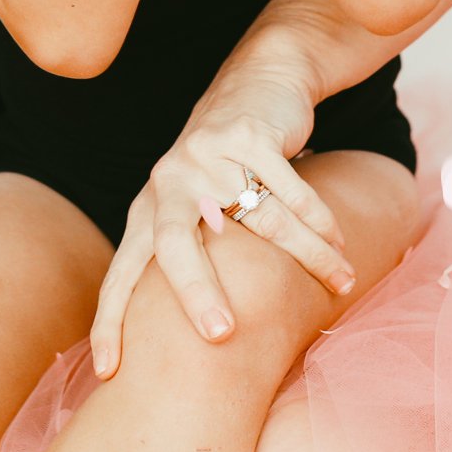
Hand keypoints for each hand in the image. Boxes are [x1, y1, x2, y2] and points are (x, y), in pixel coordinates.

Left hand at [86, 67, 356, 380]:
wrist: (257, 81)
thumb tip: (197, 350)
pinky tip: (339, 243)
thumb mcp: (194, 207)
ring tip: (341, 283)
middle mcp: (169, 180)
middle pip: (171, 241)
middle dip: (193, 290)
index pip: (123, 270)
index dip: (111, 319)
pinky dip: (318, 218)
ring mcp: (207, 154)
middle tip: (219, 336)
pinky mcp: (248, 134)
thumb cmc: (224, 168)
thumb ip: (189, 260)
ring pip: (258, 218)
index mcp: (149, 208)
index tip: (109, 370)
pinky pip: (288, 187)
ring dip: (306, 254)